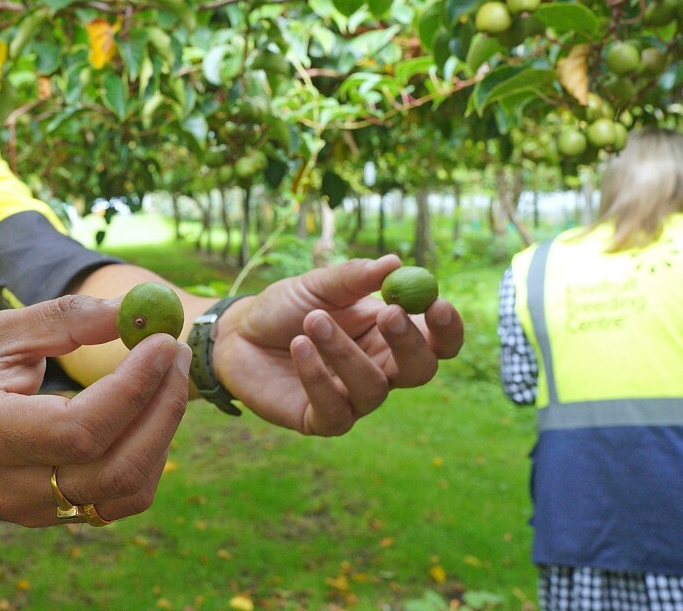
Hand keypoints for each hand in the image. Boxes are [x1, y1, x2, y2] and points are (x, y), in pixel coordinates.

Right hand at [0, 295, 192, 526]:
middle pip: (115, 468)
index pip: (79, 429)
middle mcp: (14, 486)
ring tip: (166, 378)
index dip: (133, 388)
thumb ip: (63, 320)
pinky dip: (147, 456)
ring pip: (127, 491)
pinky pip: (119, 499)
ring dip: (162, 433)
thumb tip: (131, 311)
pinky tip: (147, 412)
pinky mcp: (54, 518)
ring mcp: (36, 511)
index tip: (162, 342)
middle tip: (176, 353)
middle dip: (162, 408)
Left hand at [211, 255, 462, 435]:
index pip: (437, 340)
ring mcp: (353, 398)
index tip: (437, 304)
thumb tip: (394, 263)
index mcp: (388, 334)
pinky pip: (336, 411)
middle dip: (410, 343)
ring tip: (312, 321)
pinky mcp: (322, 420)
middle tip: (388, 314)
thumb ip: (353, 277)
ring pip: (374, 388)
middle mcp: (380, 369)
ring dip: (345, 352)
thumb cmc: (284, 308)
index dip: (446, 328)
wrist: (236, 334)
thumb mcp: (316, 285)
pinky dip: (318, 376)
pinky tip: (299, 348)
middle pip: (420, 370)